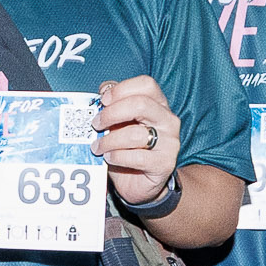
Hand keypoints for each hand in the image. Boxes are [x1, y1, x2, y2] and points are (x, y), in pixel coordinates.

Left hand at [90, 74, 180, 202]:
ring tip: (97, 147)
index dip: (122, 89)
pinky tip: (109, 158)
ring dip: (109, 140)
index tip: (103, 100)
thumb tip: (104, 88)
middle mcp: (168, 120)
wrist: (139, 182)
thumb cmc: (128, 148)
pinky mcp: (164, 163)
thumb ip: (114, 104)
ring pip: (135, 134)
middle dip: (111, 114)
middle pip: (141, 104)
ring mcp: (169, 142)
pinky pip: (137, 157)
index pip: (146, 84)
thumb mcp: (119, 123)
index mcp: (158, 104)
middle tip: (96, 124)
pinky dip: (117, 157)